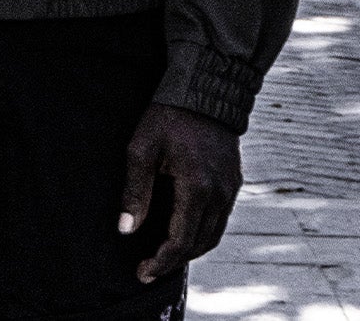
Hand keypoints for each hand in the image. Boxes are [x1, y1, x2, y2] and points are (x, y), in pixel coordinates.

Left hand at [118, 104, 241, 283]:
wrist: (204, 89)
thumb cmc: (169, 116)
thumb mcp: (142, 149)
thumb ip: (135, 192)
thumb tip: (126, 230)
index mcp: (197, 188)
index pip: (180, 242)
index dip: (161, 262)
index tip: (142, 271)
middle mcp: (219, 193)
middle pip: (199, 244)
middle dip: (174, 261)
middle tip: (150, 267)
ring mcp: (229, 188)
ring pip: (213, 235)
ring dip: (190, 249)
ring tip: (166, 254)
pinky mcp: (233, 181)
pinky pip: (220, 219)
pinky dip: (203, 232)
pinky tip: (185, 229)